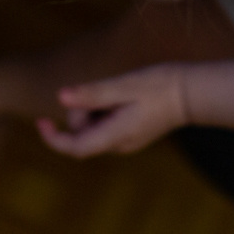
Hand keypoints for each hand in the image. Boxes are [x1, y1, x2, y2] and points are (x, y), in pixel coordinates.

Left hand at [35, 64, 189, 157]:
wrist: (193, 91)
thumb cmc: (160, 85)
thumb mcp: (124, 85)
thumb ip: (92, 93)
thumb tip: (60, 97)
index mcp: (116, 136)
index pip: (75, 148)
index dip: (52, 138)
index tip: (40, 120)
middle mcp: (119, 144)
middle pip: (83, 133)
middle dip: (82, 110)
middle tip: (102, 89)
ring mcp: (127, 140)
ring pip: (94, 127)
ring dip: (94, 108)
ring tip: (118, 90)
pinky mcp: (132, 131)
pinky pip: (106, 123)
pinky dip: (104, 109)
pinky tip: (122, 94)